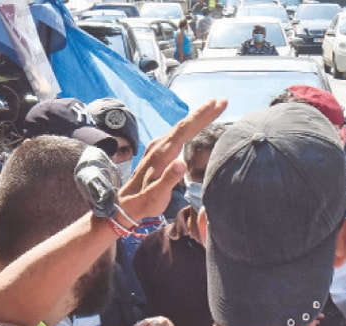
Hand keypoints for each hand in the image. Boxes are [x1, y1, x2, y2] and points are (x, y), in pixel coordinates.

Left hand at [120, 99, 227, 219]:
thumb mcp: (156, 196)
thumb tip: (182, 163)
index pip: (185, 131)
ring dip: (197, 117)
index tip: (217, 106)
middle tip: (221, 101)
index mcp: (162, 154)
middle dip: (203, 112)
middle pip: (184, 124)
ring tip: (213, 107)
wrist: (124, 204)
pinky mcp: (158, 150)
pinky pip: (177, 133)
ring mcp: (157, 147)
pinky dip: (189, 126)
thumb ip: (169, 179)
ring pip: (181, 127)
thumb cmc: (143, 202)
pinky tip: (195, 125)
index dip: (202, 117)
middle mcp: (159, 146)